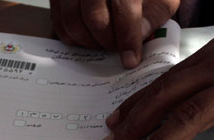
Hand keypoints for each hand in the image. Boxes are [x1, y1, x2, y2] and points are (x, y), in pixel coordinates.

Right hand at [50, 0, 178, 67]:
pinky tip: (89, 36)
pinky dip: (73, 37)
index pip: (123, 7)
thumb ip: (154, 15)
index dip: (127, 38)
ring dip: (89, 41)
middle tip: (118, 48)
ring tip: (104, 41)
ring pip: (72, 22)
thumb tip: (139, 37)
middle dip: (108, 41)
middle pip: (94, 18)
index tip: (131, 58)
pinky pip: (59, 23)